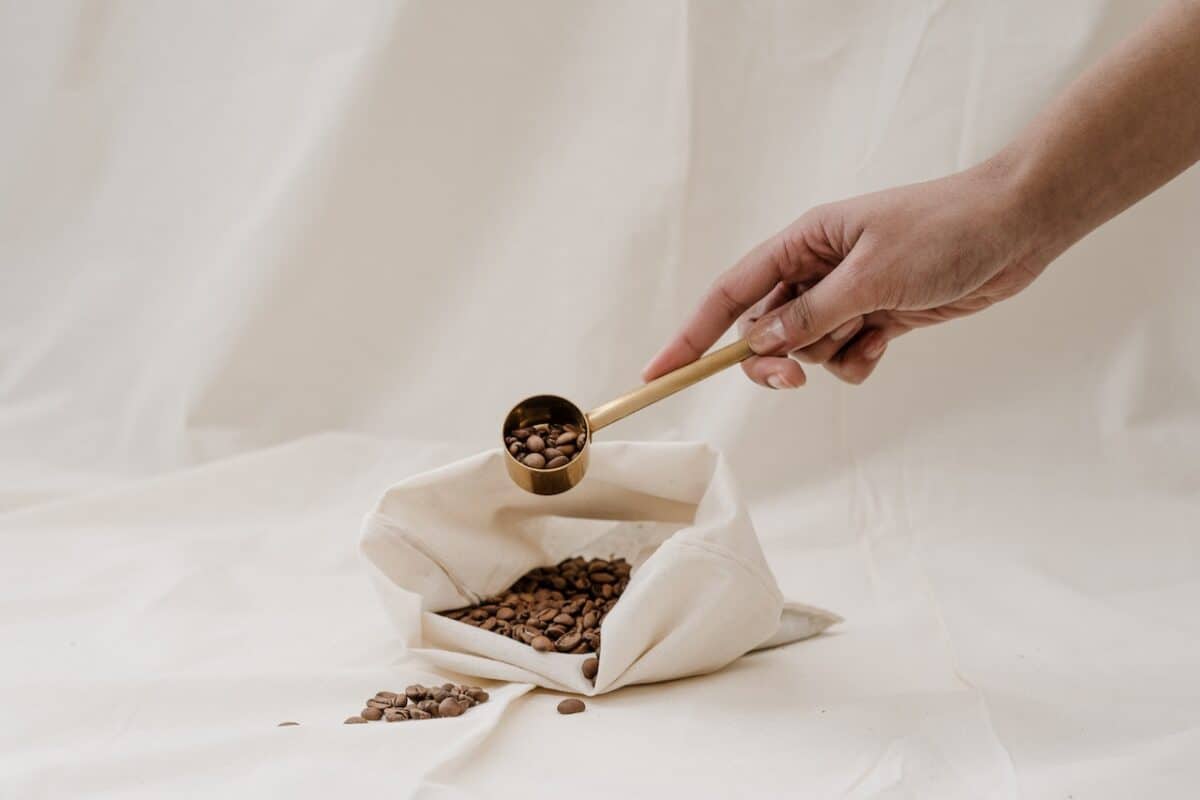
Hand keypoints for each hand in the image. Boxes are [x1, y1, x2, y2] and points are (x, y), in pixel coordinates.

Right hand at [643, 161, 1053, 386]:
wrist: (1016, 227)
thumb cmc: (944, 230)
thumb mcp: (872, 274)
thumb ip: (813, 313)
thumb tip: (761, 344)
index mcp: (803, 243)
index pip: (730, 293)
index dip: (692, 334)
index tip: (660, 372)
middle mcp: (815, 270)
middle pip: (762, 331)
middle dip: (772, 358)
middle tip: (792, 378)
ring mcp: (845, 296)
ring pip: (805, 348)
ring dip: (827, 354)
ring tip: (869, 331)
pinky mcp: (876, 317)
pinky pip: (843, 357)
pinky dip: (859, 359)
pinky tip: (887, 339)